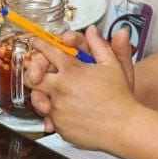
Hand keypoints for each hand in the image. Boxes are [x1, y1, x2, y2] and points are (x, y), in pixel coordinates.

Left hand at [24, 26, 136, 148]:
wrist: (125, 128)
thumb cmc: (120, 97)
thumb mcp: (113, 65)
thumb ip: (99, 45)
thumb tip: (91, 30)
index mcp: (71, 71)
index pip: (47, 52)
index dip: (39, 45)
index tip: (36, 43)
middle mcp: (60, 89)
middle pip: (32, 77)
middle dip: (33, 73)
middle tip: (38, 74)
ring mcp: (58, 109)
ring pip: (39, 99)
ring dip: (45, 95)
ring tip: (59, 97)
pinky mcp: (59, 126)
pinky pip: (50, 117)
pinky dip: (57, 114)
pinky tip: (71, 112)